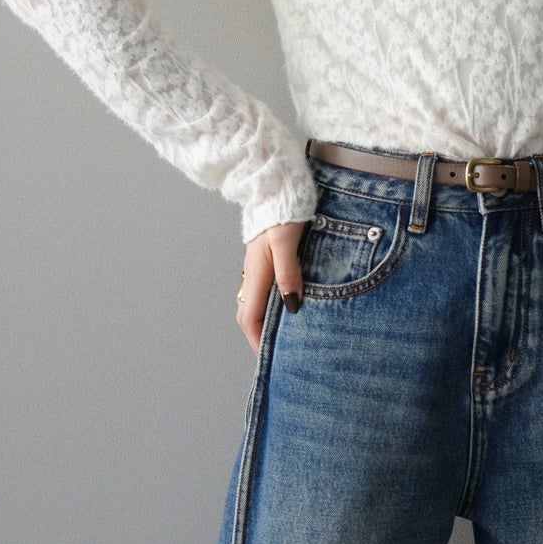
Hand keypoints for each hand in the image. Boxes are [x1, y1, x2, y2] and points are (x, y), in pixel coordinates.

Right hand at [236, 218, 307, 353]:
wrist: (274, 184)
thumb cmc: (282, 210)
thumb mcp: (286, 242)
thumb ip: (288, 272)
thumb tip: (293, 305)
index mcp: (256, 273)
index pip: (250, 319)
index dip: (258, 341)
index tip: (270, 360)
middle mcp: (253, 273)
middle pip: (251, 314)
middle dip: (261, 336)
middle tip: (280, 354)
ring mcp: (258, 266)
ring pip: (258, 302)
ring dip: (268, 320)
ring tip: (287, 335)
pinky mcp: (266, 258)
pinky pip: (266, 289)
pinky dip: (274, 303)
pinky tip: (292, 303)